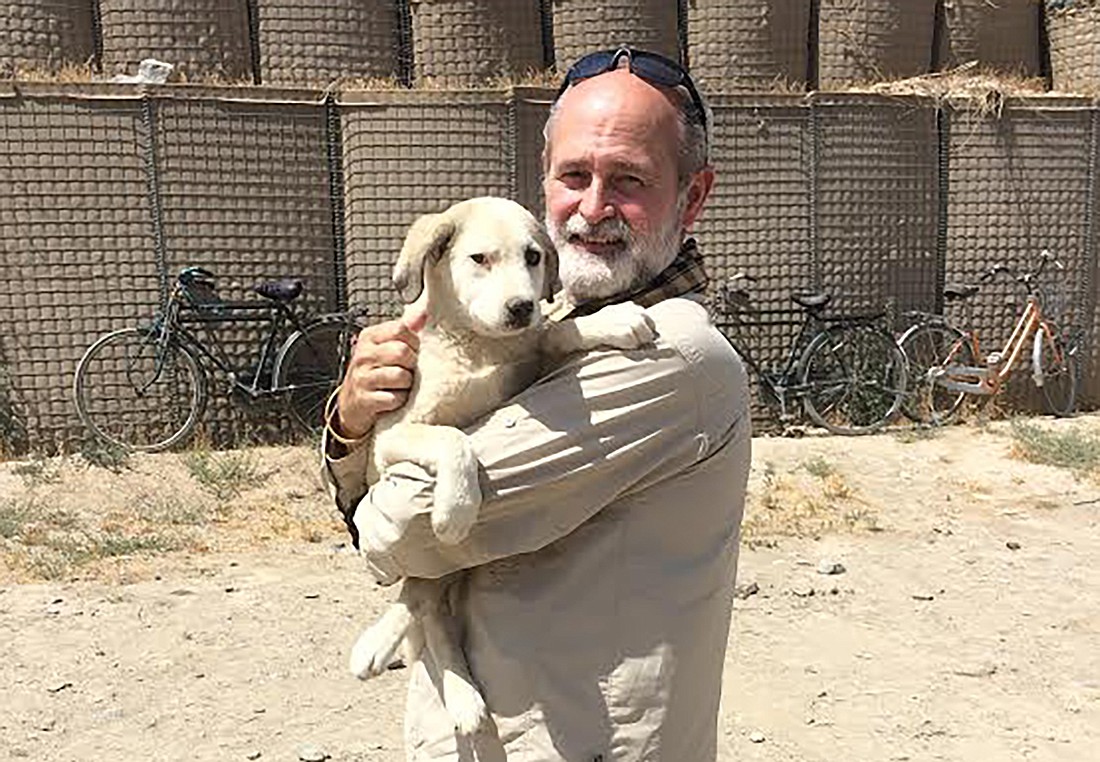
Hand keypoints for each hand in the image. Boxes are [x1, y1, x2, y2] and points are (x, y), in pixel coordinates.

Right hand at [335, 306, 426, 438]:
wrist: (353, 404)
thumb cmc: (374, 373)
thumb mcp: (386, 347)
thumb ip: (406, 330)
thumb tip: (423, 311)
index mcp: (370, 338)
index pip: (400, 329)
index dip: (413, 342)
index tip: (411, 351)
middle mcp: (363, 355)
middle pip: (402, 352)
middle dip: (411, 365)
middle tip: (405, 371)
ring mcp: (362, 377)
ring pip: (401, 376)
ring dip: (406, 386)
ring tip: (398, 386)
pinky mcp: (365, 400)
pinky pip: (394, 398)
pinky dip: (399, 401)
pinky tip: (392, 398)